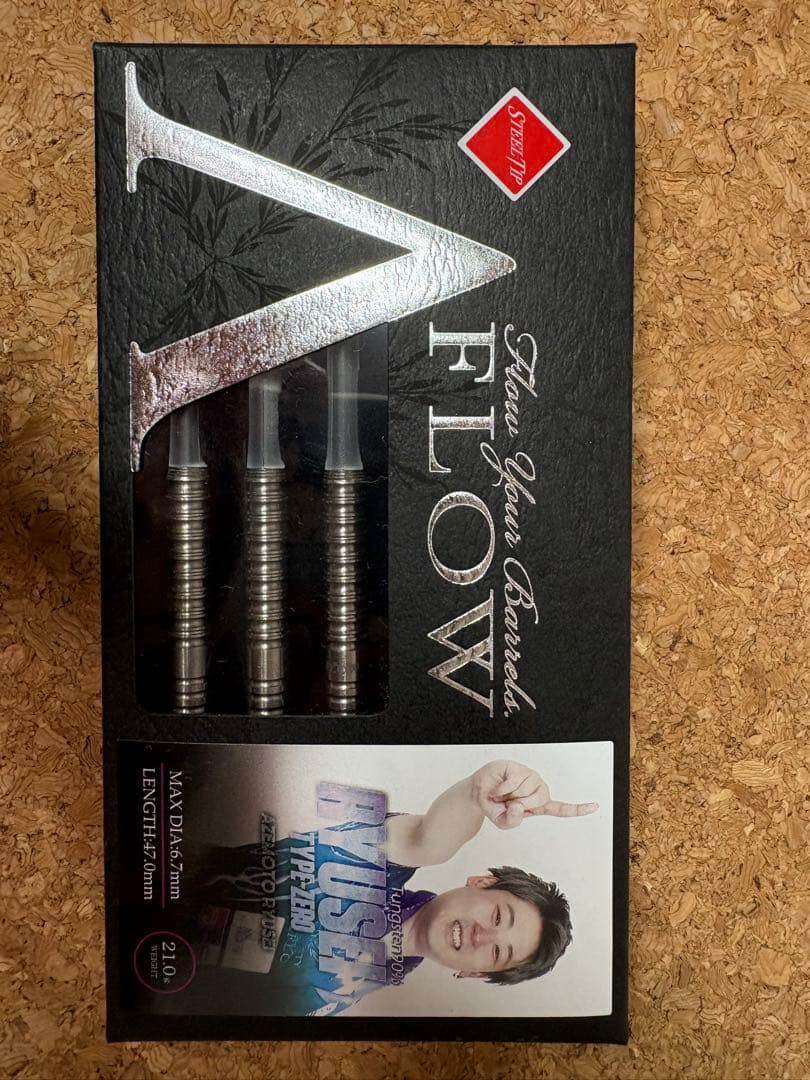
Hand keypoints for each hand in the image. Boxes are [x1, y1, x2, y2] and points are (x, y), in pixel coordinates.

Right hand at [470, 760, 597, 829]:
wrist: (479, 794)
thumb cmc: (495, 807)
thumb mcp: (503, 823)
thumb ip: (512, 821)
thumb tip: (518, 806)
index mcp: (538, 805)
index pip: (561, 809)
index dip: (578, 809)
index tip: (594, 806)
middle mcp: (537, 789)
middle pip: (540, 800)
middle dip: (519, 805)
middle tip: (507, 804)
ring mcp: (529, 777)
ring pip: (524, 790)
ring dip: (507, 796)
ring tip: (501, 795)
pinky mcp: (518, 768)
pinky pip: (514, 782)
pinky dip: (502, 789)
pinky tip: (498, 788)